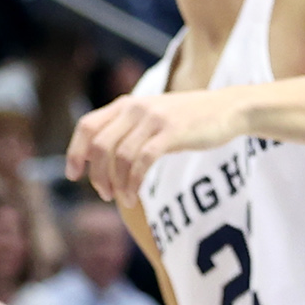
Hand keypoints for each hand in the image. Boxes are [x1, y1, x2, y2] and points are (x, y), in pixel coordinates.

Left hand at [69, 88, 247, 205]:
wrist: (229, 109)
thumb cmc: (190, 119)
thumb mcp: (153, 117)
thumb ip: (128, 130)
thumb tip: (98, 161)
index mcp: (127, 104)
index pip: (87, 126)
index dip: (74, 152)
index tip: (74, 175)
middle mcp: (137, 108)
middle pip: (100, 145)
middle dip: (97, 175)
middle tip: (105, 194)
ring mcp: (155, 119)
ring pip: (120, 156)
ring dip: (116, 184)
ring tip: (124, 199)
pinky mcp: (172, 132)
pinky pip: (142, 162)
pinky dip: (133, 183)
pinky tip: (135, 195)